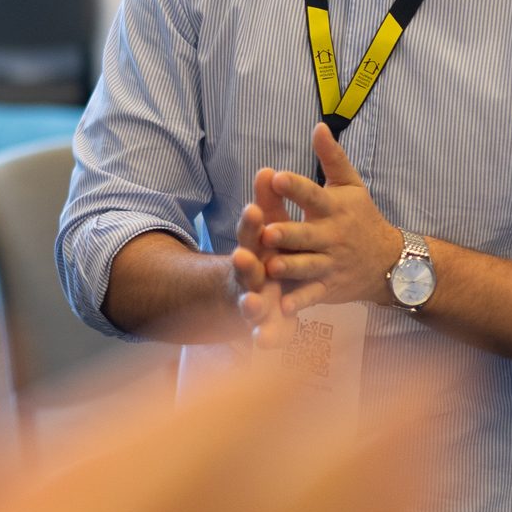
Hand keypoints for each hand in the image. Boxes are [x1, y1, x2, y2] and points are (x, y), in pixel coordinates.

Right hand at [231, 166, 295, 349]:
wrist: (250, 291)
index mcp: (254, 248)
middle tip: (242, 257)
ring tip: (252, 303)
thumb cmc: (265, 252)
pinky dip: (265, 337)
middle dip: (244, 264)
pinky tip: (264, 343)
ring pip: (249, 301)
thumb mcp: (268, 227)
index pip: (250, 233)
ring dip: (249, 303)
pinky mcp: (263, 323)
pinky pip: (265, 332)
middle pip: (244, 268)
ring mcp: (252, 299)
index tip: (254, 210)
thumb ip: (268, 202)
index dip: (251, 223)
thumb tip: (267, 168)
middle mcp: (249, 274)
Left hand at [261, 123, 402, 313]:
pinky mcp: (329, 288)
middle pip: (308, 235)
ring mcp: (331, 264)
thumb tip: (318, 125)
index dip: (296, 187)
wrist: (390, 261)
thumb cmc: (361, 217)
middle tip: (268, 231)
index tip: (275, 176)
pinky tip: (280, 307)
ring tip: (270, 266)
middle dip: (289, 234)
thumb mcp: (350, 185)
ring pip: (308, 267)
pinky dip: (299, 303)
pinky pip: (312, 296)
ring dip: (290, 267)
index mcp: (333, 209)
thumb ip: (332, 158)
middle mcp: (332, 236)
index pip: (313, 194)